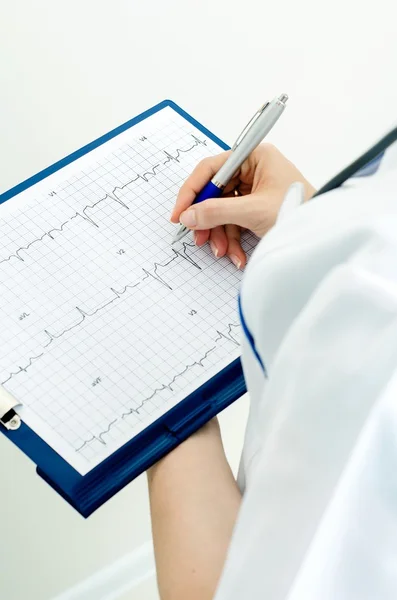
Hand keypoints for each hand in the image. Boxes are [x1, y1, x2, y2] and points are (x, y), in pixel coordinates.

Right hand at [171, 144, 314, 267]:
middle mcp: (253, 169)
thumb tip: (188, 215)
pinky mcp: (257, 208)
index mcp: (254, 157)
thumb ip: (216, 212)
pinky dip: (232, 239)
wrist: (322, 234)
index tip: (179, 213)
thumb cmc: (299, 211)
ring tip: (222, 252)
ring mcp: (255, 189)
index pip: (210, 169)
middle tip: (198, 237)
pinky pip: (234, 221)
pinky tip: (236, 255)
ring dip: (220, 234)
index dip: (191, 192)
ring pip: (223, 210)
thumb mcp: (253, 211)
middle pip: (215, 193)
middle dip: (208, 219)